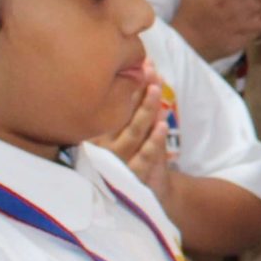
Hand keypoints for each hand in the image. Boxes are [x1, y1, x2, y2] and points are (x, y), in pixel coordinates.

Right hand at [92, 72, 175, 197]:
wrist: (136, 198)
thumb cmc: (131, 157)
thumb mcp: (129, 130)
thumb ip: (134, 103)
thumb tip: (149, 67)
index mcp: (98, 132)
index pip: (114, 104)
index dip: (130, 83)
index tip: (144, 63)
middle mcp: (104, 146)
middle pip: (122, 115)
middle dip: (137, 91)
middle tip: (149, 69)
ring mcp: (116, 164)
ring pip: (132, 134)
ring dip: (145, 111)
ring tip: (156, 90)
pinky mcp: (132, 179)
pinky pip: (143, 159)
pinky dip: (153, 143)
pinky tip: (162, 127)